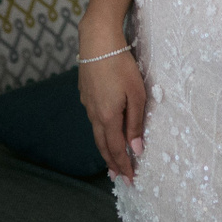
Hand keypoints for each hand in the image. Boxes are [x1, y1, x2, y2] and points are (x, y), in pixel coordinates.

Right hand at [78, 44, 146, 183]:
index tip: (130, 179)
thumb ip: (135, 123)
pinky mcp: (85, 94)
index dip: (124, 165)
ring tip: (112, 159)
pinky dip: (100, 132)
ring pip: (96, 133)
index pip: (116, 149)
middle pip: (102, 145)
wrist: (97, 42)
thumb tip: (136, 149)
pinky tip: (105, 130)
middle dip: (112, 162)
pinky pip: (93, 119)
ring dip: (105, 148)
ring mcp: (87, 104)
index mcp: (108, 117)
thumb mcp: (136, 94)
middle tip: (119, 176)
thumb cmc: (121, 66)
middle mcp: (94, 114)